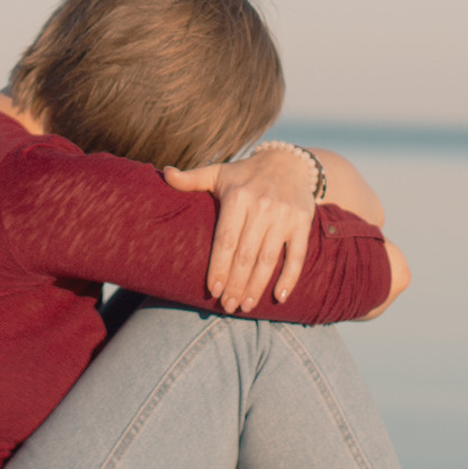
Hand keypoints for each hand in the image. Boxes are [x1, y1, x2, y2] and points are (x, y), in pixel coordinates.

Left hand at [162, 146, 315, 311]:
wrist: (289, 162)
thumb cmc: (245, 174)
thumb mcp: (218, 172)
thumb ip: (192, 178)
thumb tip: (165, 173)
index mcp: (238, 196)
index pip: (226, 240)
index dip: (218, 267)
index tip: (212, 290)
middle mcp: (262, 205)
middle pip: (246, 254)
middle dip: (236, 284)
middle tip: (227, 306)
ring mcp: (284, 215)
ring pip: (268, 259)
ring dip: (257, 286)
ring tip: (246, 306)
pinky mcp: (302, 221)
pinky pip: (297, 255)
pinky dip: (289, 278)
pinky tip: (278, 297)